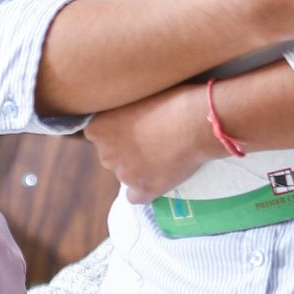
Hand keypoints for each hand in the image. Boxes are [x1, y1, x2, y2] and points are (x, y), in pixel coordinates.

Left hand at [83, 83, 217, 203]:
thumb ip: (120, 111)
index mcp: (97, 128)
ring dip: (138, 168)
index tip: (136, 126)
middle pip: (111, 156)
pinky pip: (136, 196)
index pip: (98, 135)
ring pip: (125, 175)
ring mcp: (124, 174)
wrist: (196, 122)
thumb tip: (122, 117)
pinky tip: (159, 177)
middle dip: (126, 150)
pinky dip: (145, 190)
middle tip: (151, 140)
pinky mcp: (144, 190)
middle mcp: (105, 153)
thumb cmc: (170, 100)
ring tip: (164, 154)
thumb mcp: (135, 96)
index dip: (118, 131)